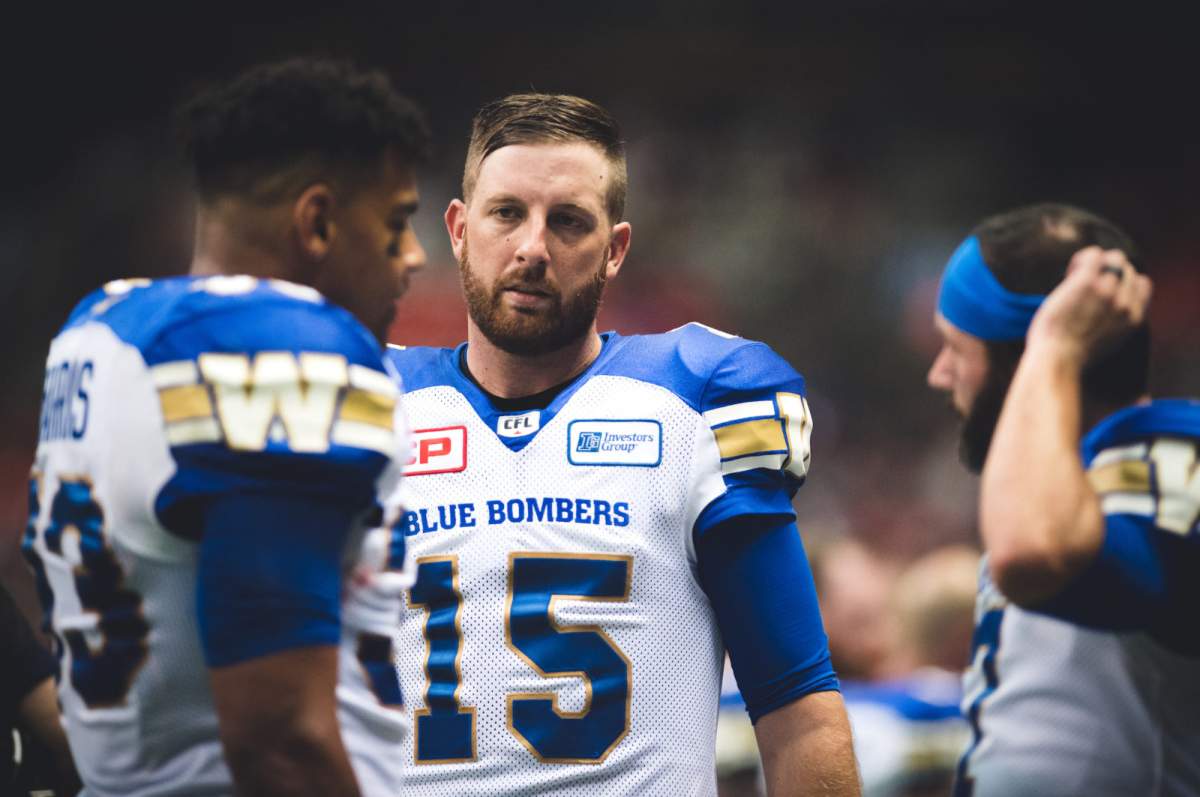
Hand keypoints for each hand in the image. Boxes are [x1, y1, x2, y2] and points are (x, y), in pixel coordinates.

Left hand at [1026, 246, 1152, 364]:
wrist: (1057, 361)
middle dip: (1107, 271)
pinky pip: (1093, 255)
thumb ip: (1113, 325)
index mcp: (1134, 319)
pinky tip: (1070, 270)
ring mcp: (1107, 291)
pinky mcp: (1087, 283)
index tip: (1105, 288)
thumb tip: (1104, 314)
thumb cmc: (1070, 358)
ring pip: (1113, 258)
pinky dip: (1082, 258)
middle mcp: (1125, 303)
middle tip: (1084, 284)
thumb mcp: (1105, 344)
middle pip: (1126, 270)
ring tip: (1075, 277)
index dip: (1124, 281)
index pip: (1142, 284)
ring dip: (1094, 263)